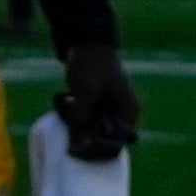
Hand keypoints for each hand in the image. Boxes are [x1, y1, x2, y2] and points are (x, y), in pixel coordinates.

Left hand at [53, 45, 141, 160]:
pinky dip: (75, 122)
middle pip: (104, 143)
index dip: (97, 149)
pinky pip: (86, 124)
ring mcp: (109, 113)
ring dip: (78, 131)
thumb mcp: (88, 88)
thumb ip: (83, 113)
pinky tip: (67, 107)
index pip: (116, 144)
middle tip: (68, 140)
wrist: (87, 45)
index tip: (78, 146)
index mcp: (128, 113)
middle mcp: (122, 116)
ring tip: (67, 116)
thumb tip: (76, 135)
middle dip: (85, 142)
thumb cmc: (92, 64)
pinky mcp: (97, 109)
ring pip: (93, 135)